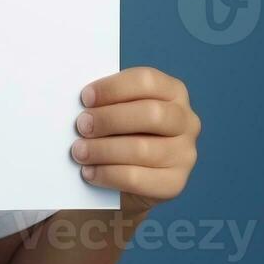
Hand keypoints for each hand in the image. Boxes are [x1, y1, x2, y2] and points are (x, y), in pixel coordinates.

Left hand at [71, 66, 199, 214]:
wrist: (126, 177)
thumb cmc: (117, 132)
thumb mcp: (116, 109)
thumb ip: (105, 102)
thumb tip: (77, 102)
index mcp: (172, 91)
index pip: (147, 81)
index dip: (114, 88)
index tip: (85, 97)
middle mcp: (186, 120)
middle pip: (151, 113)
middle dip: (110, 119)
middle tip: (81, 125)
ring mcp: (184, 153)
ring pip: (143, 149)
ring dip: (103, 150)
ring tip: (79, 151)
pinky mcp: (174, 183)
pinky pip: (138, 179)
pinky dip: (108, 174)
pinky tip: (90, 172)